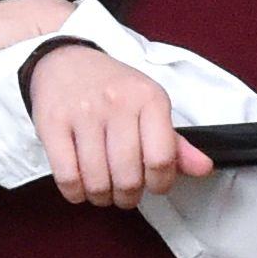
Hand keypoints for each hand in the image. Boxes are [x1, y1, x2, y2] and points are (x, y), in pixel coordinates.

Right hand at [28, 44, 213, 205]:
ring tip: (104, 191)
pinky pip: (67, 177)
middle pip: (128, 176)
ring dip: (102, 197)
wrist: (64, 60)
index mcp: (149, 98)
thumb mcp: (150, 104)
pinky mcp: (52, 124)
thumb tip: (205, 167)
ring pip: (97, 181)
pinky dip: (76, 193)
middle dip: (129, 196)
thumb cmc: (112, 87)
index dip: (160, 183)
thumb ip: (176, 141)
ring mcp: (83, 113)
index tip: (154, 185)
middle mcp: (117, 103)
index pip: (162, 159)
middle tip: (126, 193)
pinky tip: (81, 187)